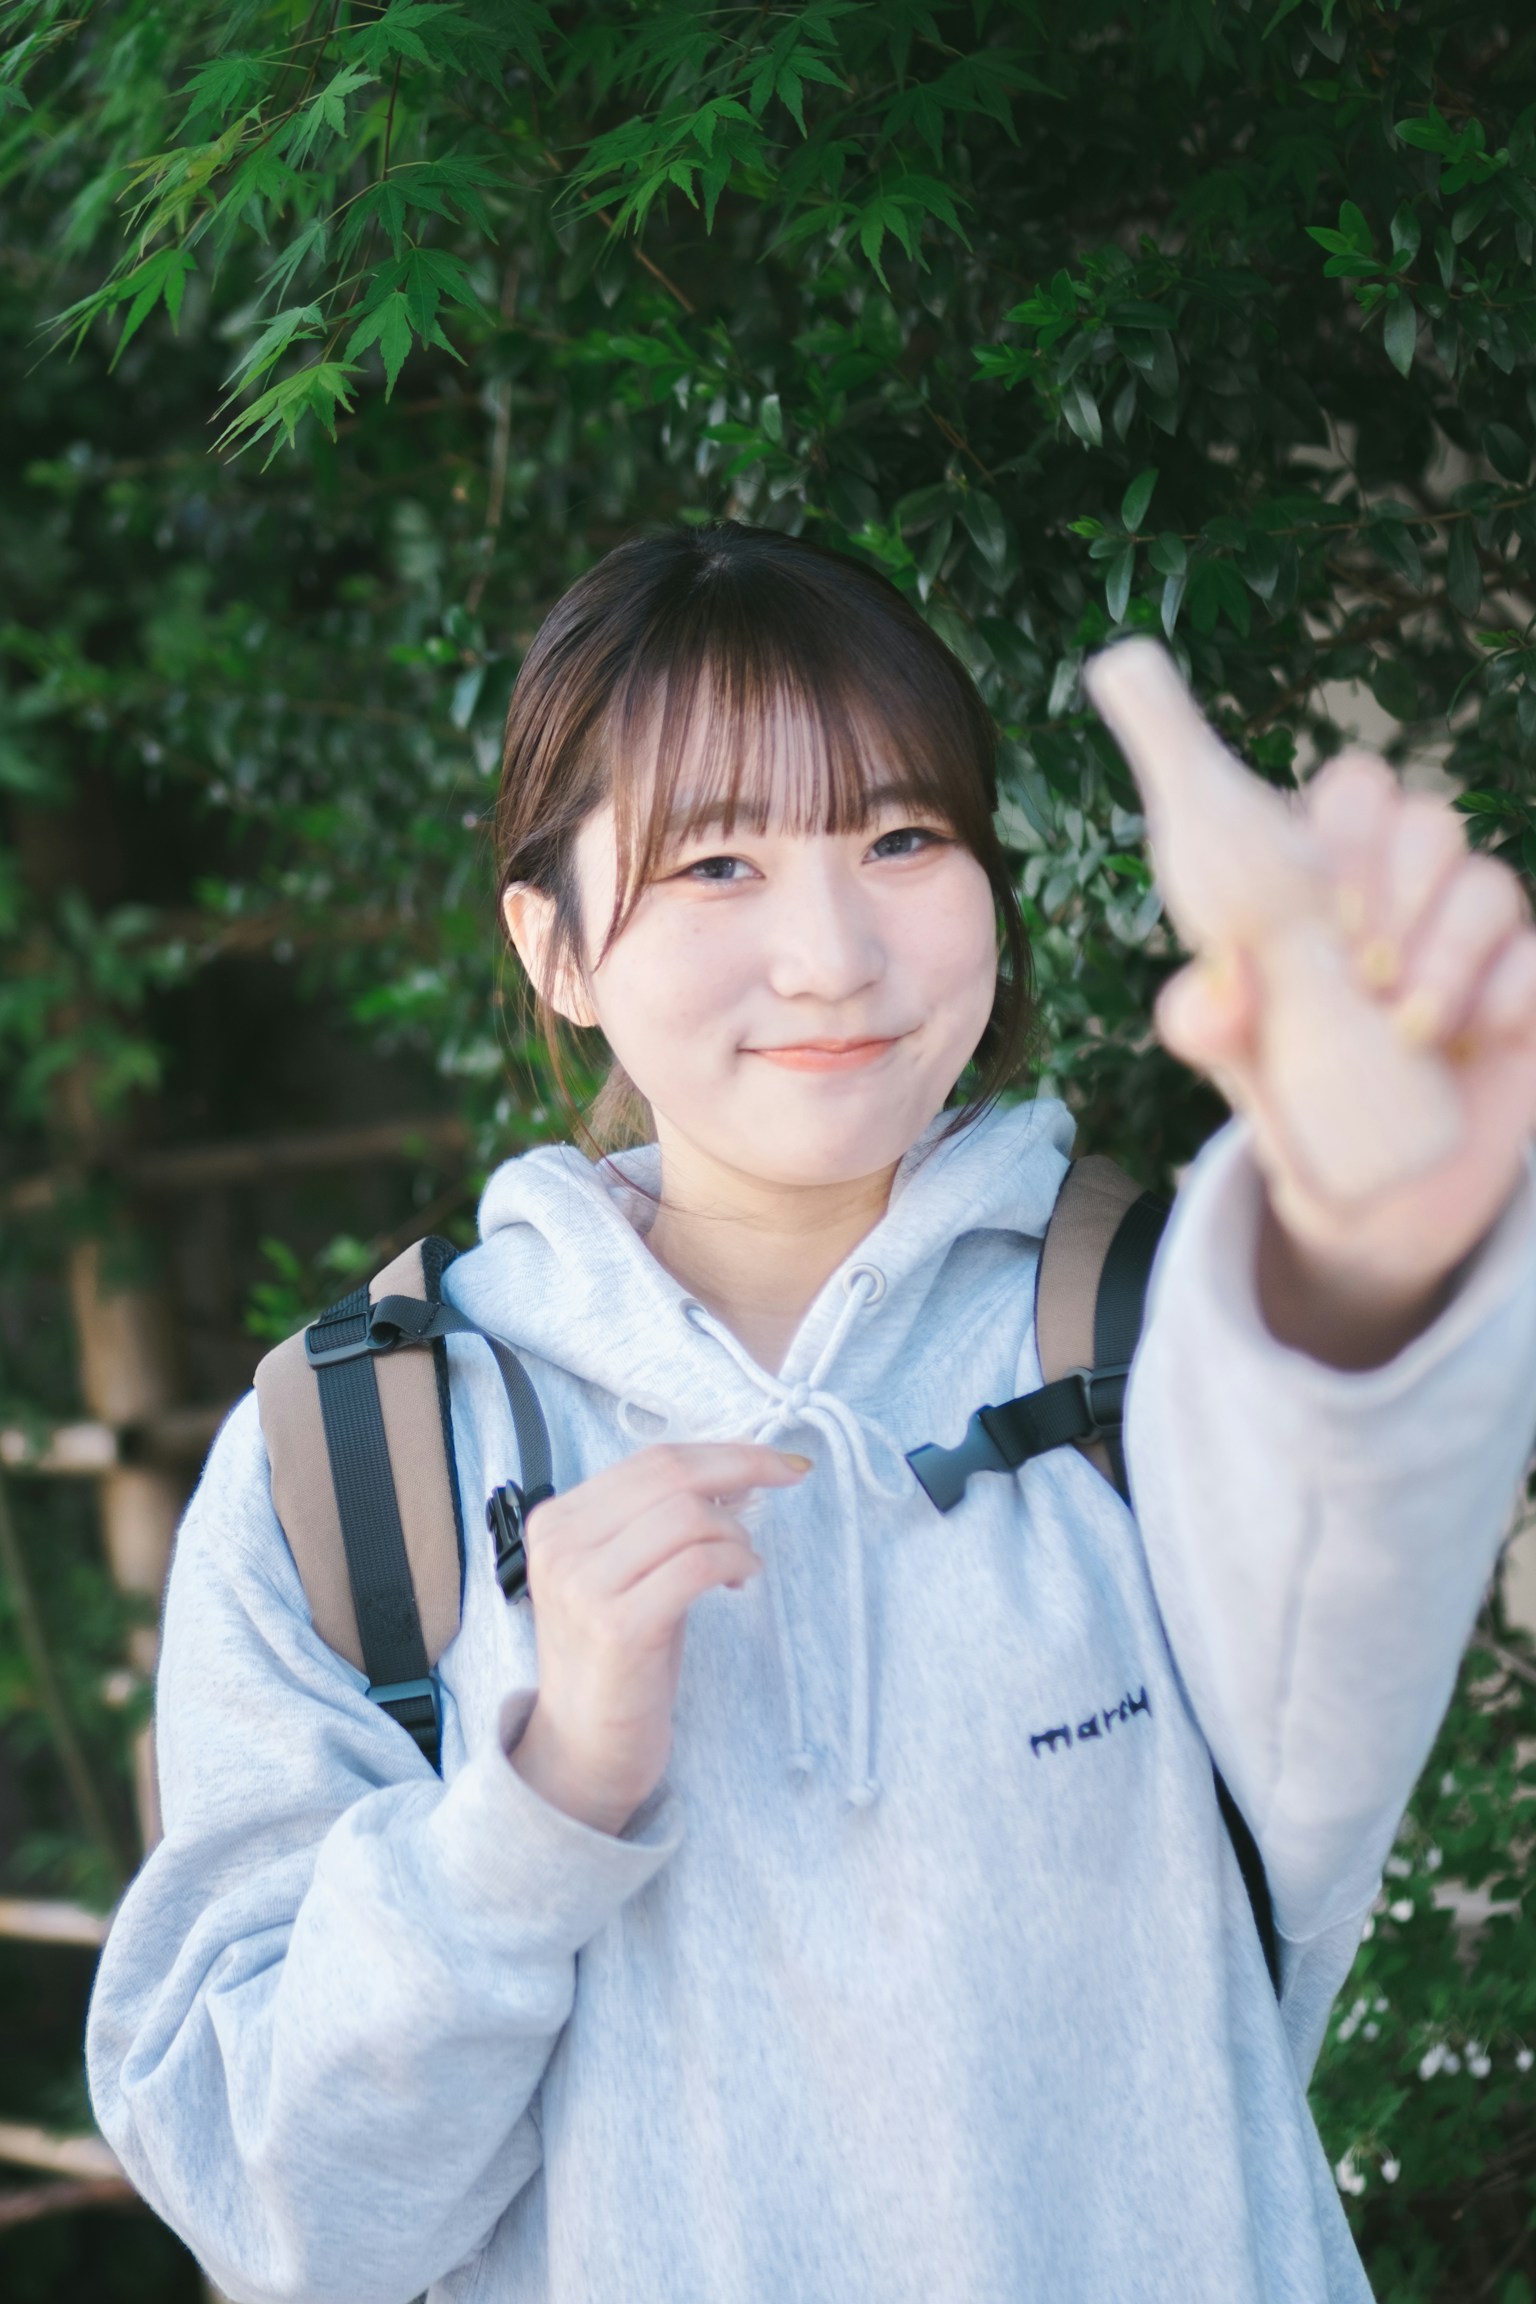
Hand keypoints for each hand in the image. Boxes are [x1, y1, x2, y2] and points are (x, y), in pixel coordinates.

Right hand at [507, 1442, 809, 1834]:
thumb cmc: (618, 1660)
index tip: (774, 1459)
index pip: (651, 1460)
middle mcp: (561, 1545)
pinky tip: (742, 1579)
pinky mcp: (616, 1627)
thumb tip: (738, 1473)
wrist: (584, 1750)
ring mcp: (584, 1585)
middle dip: (744, 1467)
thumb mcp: (630, 1574)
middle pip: (671, 1476)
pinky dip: (735, 1562)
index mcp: (558, 1521)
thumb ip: (665, 1521)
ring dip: (735, 1532)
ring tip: (743, 1562)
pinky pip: (696, 1565)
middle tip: (790, 1477)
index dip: (723, 1451)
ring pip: (687, 1516)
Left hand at [1086, 641, 1535, 1363]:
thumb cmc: (1294, 1122)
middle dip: (1367, 863)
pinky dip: (1484, 970)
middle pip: (1394, 799)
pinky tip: (1444, 1022)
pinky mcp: (1523, 989)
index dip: (1303, 809)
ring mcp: (1461, 939)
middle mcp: (1386, 899)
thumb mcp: (1240, 1078)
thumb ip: (1216, 1028)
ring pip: (1463, 856)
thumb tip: (1204, 990)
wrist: (1376, 1216)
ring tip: (1388, 1009)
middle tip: (1341, 947)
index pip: (1316, 795)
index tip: (1283, 872)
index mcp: (1305, 895)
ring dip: (1423, 923)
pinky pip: (1524, 933)